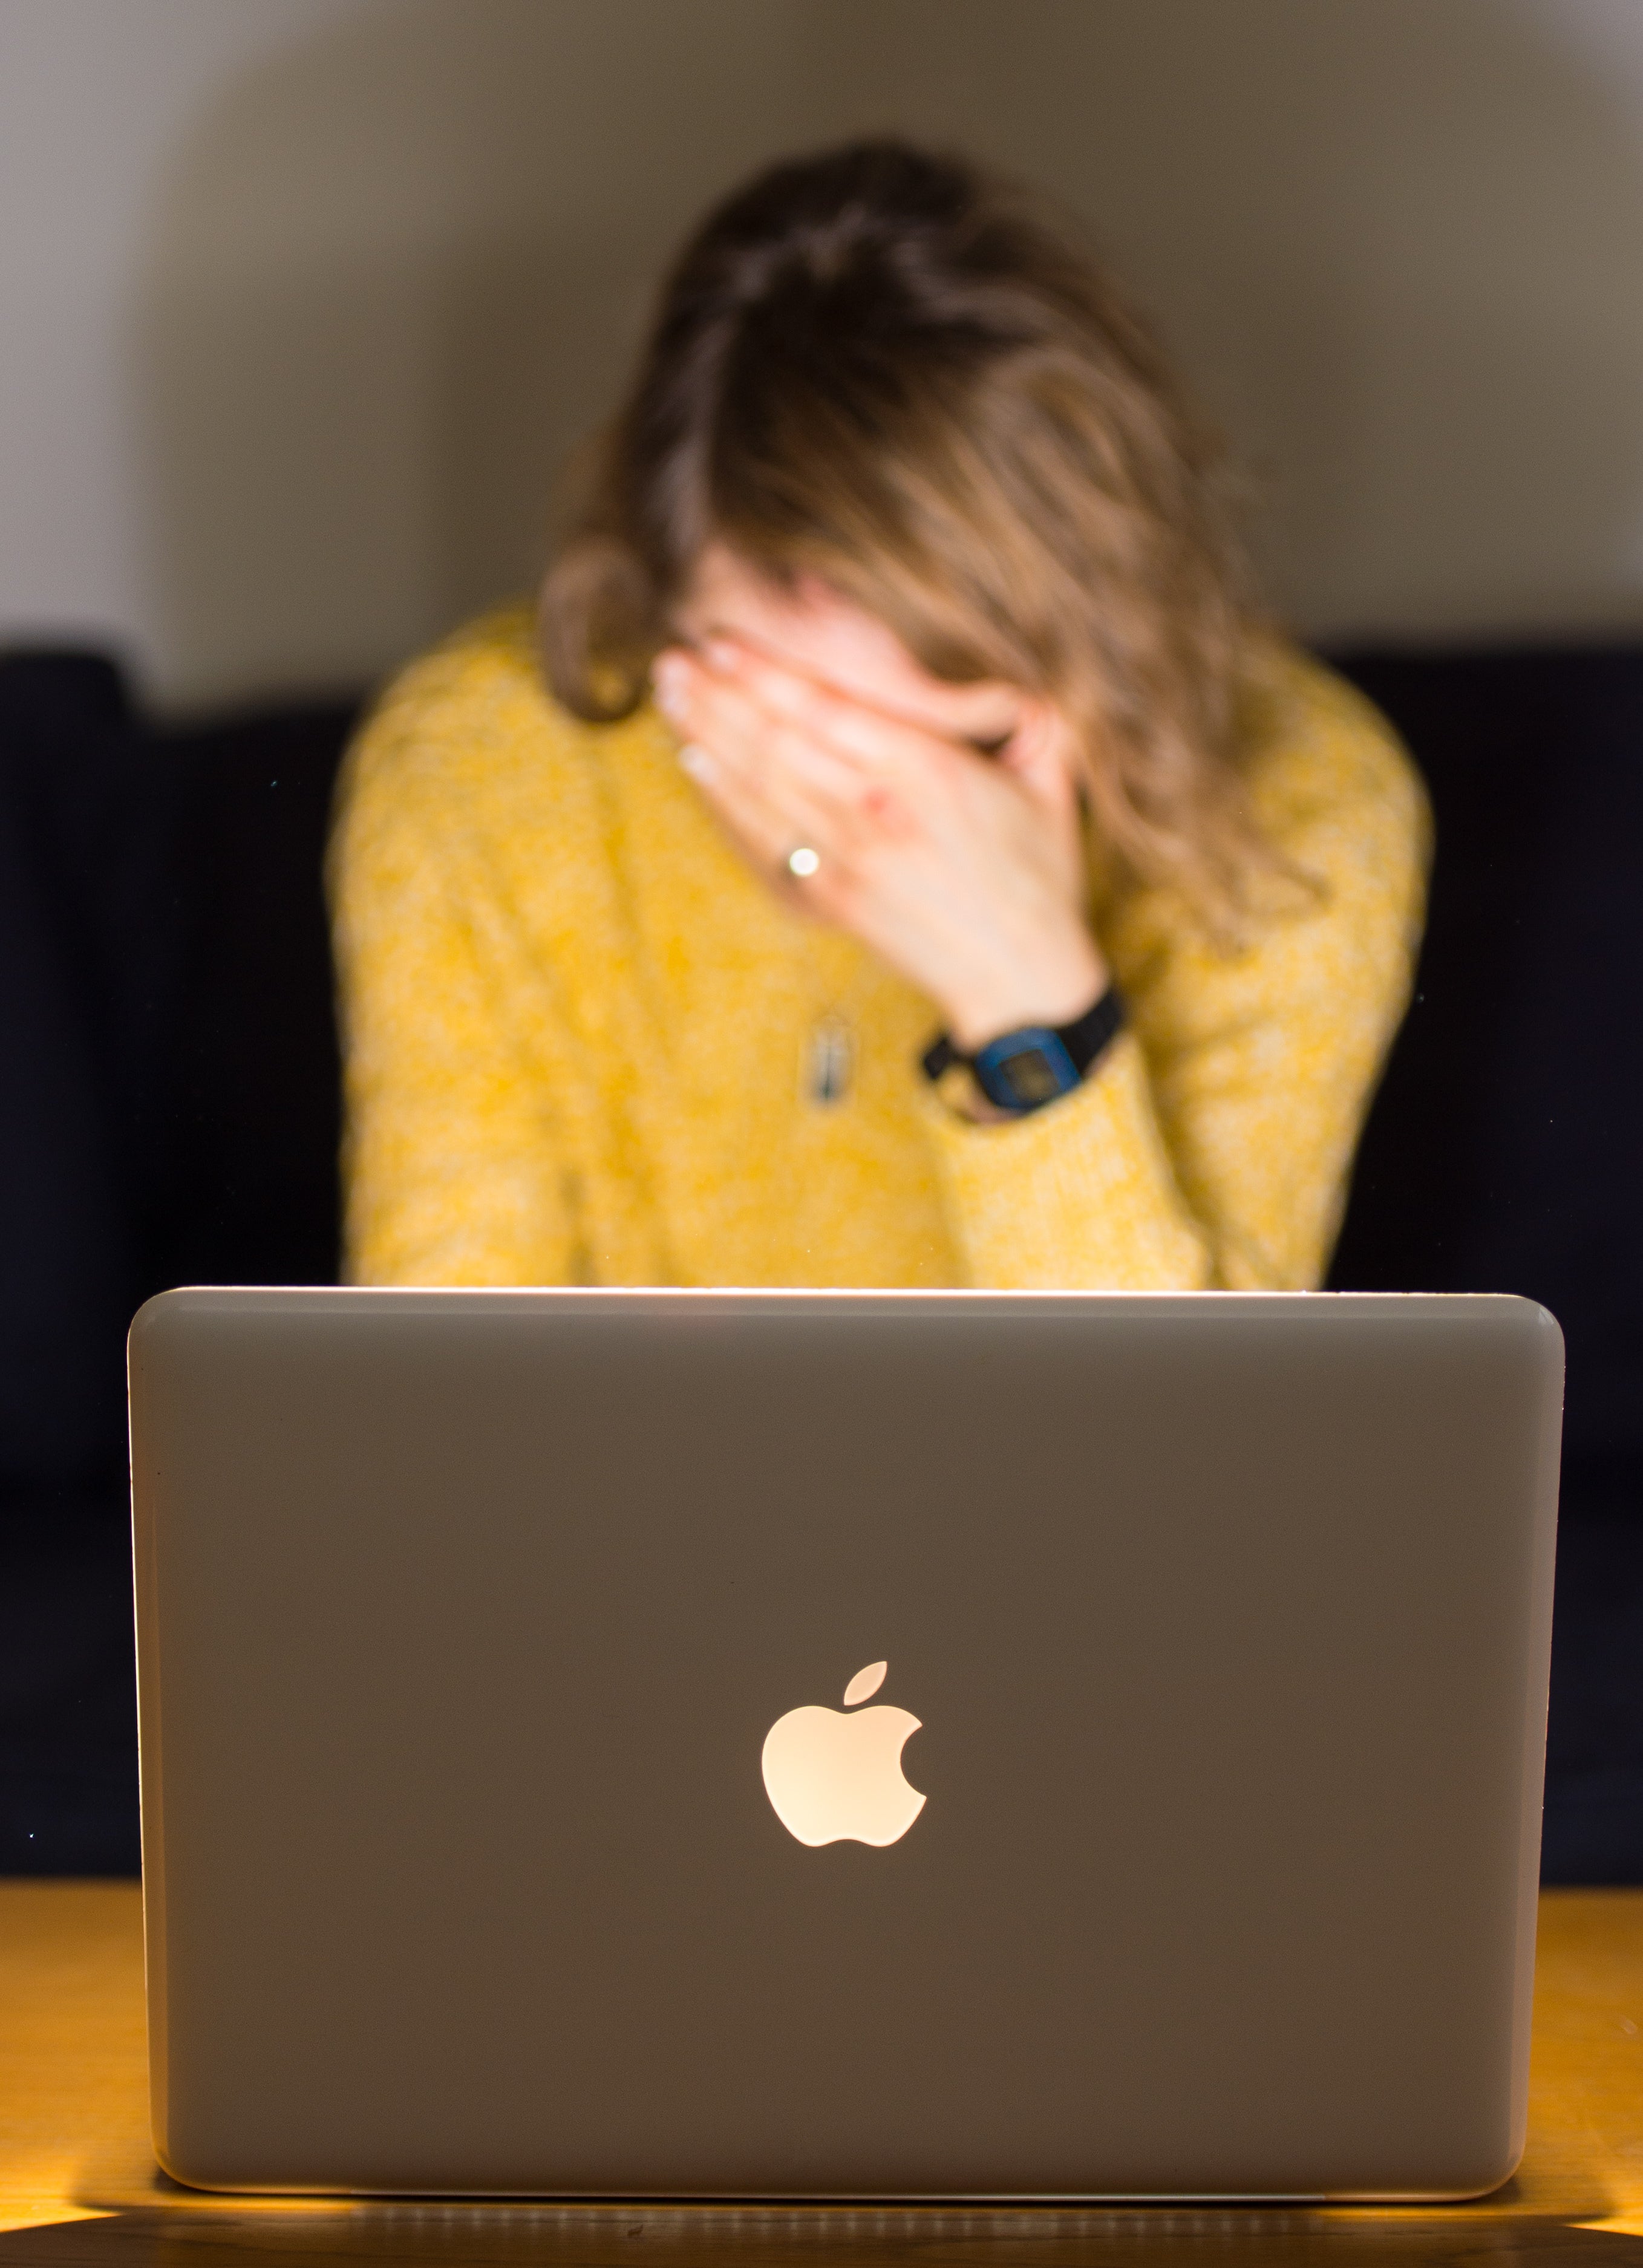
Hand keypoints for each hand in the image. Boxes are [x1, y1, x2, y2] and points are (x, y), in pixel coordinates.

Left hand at [651, 637, 1105, 1049]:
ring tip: (668, 695)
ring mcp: (845, 862)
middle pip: (776, 743)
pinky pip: (761, 841)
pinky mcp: (827, 899)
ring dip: (705, 736)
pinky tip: (694, 764)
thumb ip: (1027, 717)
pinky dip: (721, 800)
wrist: (1017, 977)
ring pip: (759, 787)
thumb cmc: (1038, 877)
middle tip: (672, 658)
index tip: (725, 641)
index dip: (767, 674)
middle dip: (716, 696)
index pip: (828, 711)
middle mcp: (876, 815)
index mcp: (929, 775)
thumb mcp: (1051, 783)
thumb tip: (1001, 672)